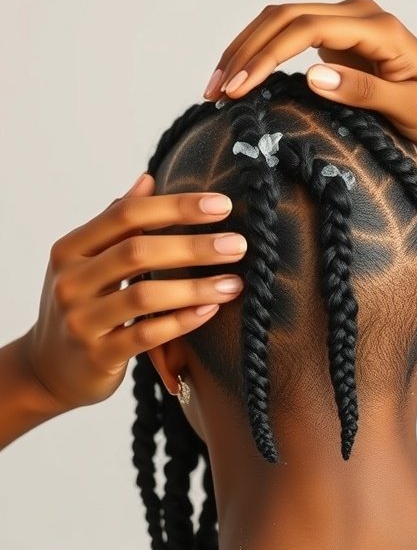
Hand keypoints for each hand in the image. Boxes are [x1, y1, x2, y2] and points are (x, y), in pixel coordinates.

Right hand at [19, 175, 245, 410]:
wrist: (47, 370)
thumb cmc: (80, 308)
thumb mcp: (86, 262)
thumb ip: (115, 224)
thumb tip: (148, 179)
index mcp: (70, 249)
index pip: (126, 214)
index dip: (176, 206)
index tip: (221, 205)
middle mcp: (71, 282)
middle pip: (137, 252)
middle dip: (193, 246)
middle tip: (237, 244)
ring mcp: (82, 321)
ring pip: (144, 296)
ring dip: (195, 287)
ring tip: (234, 283)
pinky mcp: (98, 356)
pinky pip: (147, 335)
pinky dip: (182, 321)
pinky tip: (211, 311)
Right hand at [204, 0, 416, 150]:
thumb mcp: (408, 110)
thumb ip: (362, 91)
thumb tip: (311, 76)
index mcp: (377, 27)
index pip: (305, 28)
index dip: (265, 56)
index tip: (236, 89)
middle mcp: (358, 15)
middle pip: (283, 16)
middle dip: (243, 51)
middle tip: (213, 91)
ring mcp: (346, 25)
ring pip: (280, 22)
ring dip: (244, 50)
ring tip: (215, 88)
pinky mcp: (339, 39)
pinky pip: (289, 37)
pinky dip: (259, 55)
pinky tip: (239, 81)